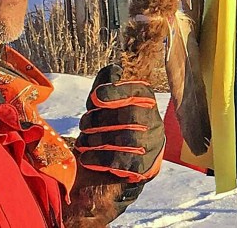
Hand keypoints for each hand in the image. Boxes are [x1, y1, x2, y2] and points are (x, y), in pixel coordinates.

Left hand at [74, 64, 164, 182]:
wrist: (117, 166)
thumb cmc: (110, 127)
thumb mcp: (104, 105)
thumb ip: (105, 86)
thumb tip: (115, 70)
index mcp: (146, 102)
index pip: (139, 91)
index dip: (117, 92)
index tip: (96, 97)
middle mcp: (154, 122)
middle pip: (131, 115)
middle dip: (100, 120)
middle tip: (83, 125)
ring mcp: (153, 145)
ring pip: (128, 139)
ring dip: (99, 140)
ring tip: (83, 142)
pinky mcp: (146, 167)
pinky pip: (125, 161)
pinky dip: (101, 158)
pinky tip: (87, 158)